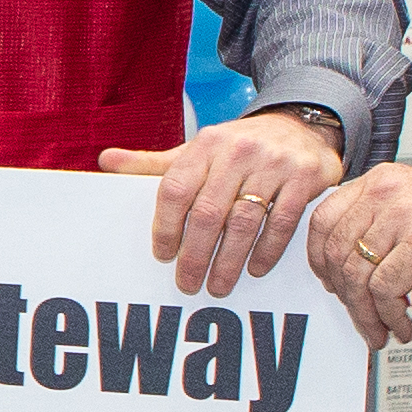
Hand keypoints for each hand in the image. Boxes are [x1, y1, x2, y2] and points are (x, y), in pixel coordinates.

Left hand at [102, 108, 344, 296]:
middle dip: (195, 255)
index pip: (175, 188)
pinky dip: (267, 250)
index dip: (165, 226)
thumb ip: (153, 163)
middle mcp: (237, 151)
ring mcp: (273, 163)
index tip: (162, 256)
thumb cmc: (237, 148)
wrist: (300, 126)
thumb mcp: (196, 151)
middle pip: (208, 212)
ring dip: (229, 260)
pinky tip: (254, 269)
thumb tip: (105, 161)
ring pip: (244, 221)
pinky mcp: (305, 178)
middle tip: (187, 283)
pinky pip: (282, 222)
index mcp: (205, 144)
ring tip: (218, 285)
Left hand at [300, 162, 411, 351]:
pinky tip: (402, 324)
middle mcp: (386, 192)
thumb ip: (377, 222)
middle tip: (358, 316)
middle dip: (343, 294)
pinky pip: (385, 289)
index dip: (318, 258)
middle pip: (336, 251)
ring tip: (380, 329)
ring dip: (366, 313)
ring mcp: (403, 215)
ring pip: (358, 274)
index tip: (328, 282)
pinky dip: (389, 315)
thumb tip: (344, 263)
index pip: (323, 219)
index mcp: (379, 181)